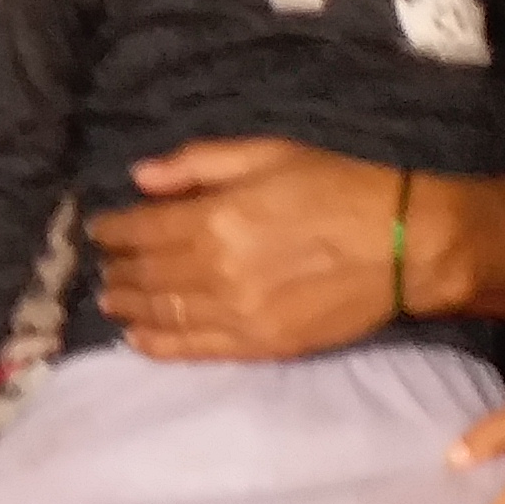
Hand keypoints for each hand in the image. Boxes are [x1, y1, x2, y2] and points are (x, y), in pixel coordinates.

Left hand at [93, 141, 410, 360]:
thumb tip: (139, 178)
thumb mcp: (269, 154)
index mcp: (217, 218)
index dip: (113, 230)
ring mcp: (236, 313)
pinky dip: (157, 344)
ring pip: (162, 312)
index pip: (142, 230)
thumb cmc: (338, 189)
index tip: (102, 229)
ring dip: (128, 306)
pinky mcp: (259, 344)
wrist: (403, 244)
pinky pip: (193, 349)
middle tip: (105, 266)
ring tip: (111, 299)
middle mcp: (217, 269)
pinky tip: (137, 338)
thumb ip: (198, 164)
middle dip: (118, 269)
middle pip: (146, 274)